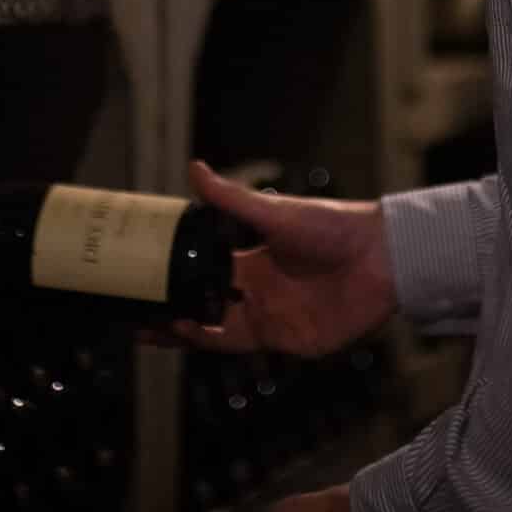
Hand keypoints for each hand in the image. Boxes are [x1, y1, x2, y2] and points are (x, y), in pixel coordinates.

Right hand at [154, 160, 395, 357]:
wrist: (381, 256)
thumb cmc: (333, 226)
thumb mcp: (275, 213)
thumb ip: (232, 198)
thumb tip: (195, 167)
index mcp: (252, 263)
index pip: (203, 275)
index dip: (174, 280)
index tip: (142, 277)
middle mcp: (257, 294)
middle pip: (203, 309)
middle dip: (168, 313)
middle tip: (130, 311)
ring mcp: (271, 319)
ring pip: (215, 332)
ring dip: (182, 330)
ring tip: (144, 325)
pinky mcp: (287, 340)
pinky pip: (242, 345)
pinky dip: (211, 340)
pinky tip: (187, 330)